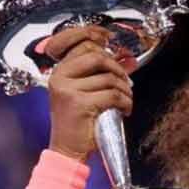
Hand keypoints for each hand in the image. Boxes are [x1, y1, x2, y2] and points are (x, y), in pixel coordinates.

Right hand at [44, 26, 137, 160]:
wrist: (68, 150)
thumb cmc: (78, 124)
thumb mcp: (87, 94)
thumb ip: (103, 75)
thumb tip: (128, 60)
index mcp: (60, 72)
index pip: (80, 43)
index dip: (98, 38)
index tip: (111, 40)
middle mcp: (60, 77)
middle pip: (97, 56)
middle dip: (117, 69)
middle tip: (126, 82)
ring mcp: (68, 89)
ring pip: (108, 78)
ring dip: (125, 91)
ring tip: (125, 101)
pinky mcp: (79, 103)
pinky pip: (112, 95)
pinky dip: (125, 102)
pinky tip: (124, 110)